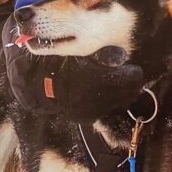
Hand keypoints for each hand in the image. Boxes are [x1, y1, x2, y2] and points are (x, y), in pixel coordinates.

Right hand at [2, 17, 143, 120]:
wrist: (37, 85)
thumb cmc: (60, 63)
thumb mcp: (81, 53)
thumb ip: (102, 53)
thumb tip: (122, 53)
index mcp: (98, 80)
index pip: (131, 80)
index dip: (134, 73)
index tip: (134, 69)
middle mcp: (97, 99)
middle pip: (129, 93)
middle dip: (132, 84)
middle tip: (131, 76)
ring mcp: (92, 111)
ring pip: (120, 103)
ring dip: (123, 94)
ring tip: (121, 84)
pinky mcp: (86, 118)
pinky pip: (106, 110)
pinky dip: (110, 102)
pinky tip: (106, 94)